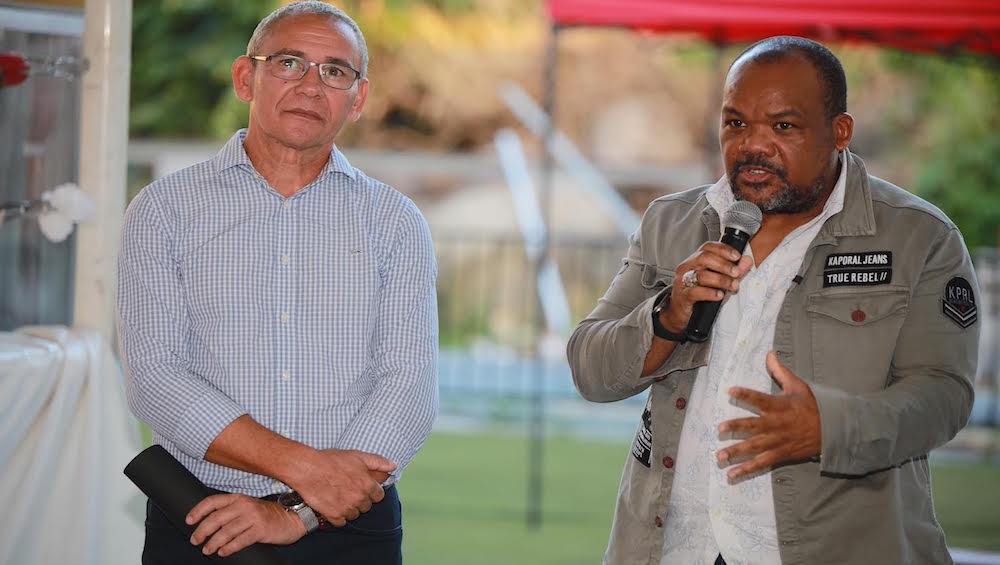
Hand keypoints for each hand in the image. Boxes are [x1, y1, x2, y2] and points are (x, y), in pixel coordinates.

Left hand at [186, 494, 303, 556]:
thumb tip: (208, 523)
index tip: (189, 521)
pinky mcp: (260, 530)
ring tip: (207, 550)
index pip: (212, 501)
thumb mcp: (248, 507)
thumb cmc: (267, 515)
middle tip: (195, 540)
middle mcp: (244, 505)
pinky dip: (229, 548)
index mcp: (238, 498)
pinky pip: (240, 541)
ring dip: (213, 542)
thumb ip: (230, 511)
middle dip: (202, 531)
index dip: (198, 511)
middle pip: (215, 518)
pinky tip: (223, 552)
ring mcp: (253, 517)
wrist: (291, 518)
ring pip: (225, 531)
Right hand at [292, 449, 395, 526]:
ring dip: (350, 508)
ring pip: (355, 515)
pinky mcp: (334, 516)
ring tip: (340, 497)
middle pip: (367, 506)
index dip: (371, 491)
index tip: (364, 487)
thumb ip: (378, 462)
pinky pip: (342, 522)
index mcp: (368, 485)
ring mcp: (347, 508)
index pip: (379, 496)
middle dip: (361, 499)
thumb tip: (393, 466)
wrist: (309, 469)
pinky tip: (333, 505)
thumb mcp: (358, 456)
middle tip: (349, 490)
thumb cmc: (332, 461)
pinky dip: (338, 516)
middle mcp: (360, 499)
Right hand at [659, 242, 753, 332]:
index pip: (707, 247)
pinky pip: (696, 292)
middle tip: (737, 272)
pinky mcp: (682, 296)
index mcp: (694, 260)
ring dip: (721, 280)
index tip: (737, 256)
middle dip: (724, 265)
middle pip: (704, 258)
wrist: (680, 313)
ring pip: (701, 275)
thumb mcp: (718, 280)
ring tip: (733, 286)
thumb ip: (733, 270)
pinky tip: (719, 295)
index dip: (723, 249)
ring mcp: (682, 281)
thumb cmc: (698, 294)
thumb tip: (747, 261)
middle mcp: (686, 268)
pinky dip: (710, 293)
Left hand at [716, 351, 820, 480]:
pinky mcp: (780, 454)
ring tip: (720, 456)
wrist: (832, 430)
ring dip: (737, 451)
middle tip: (720, 429)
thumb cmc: (811, 406)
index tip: (730, 391)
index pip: (759, 398)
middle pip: (754, 426)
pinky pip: (762, 463)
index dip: (745, 394)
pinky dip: (747, 469)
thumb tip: (769, 353)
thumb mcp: (797, 386)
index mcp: (779, 406)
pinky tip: (732, 474)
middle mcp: (776, 424)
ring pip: (755, 447)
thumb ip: (780, 371)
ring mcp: (778, 441)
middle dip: (736, 427)